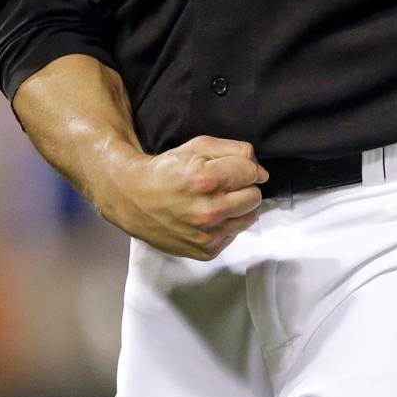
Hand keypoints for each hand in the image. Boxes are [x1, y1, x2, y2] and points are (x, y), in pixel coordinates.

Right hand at [99, 134, 269, 260]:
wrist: (135, 199)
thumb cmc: (168, 169)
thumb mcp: (199, 146)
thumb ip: (236, 151)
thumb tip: (261, 172)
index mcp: (206, 180)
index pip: (251, 172)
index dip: (244, 167)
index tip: (230, 169)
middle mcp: (208, 211)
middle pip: (255, 196)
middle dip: (243, 187)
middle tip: (224, 185)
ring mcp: (207, 234)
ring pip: (249, 217)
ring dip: (239, 207)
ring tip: (218, 200)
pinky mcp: (206, 251)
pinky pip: (234, 234)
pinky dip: (227, 224)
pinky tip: (208, 216)